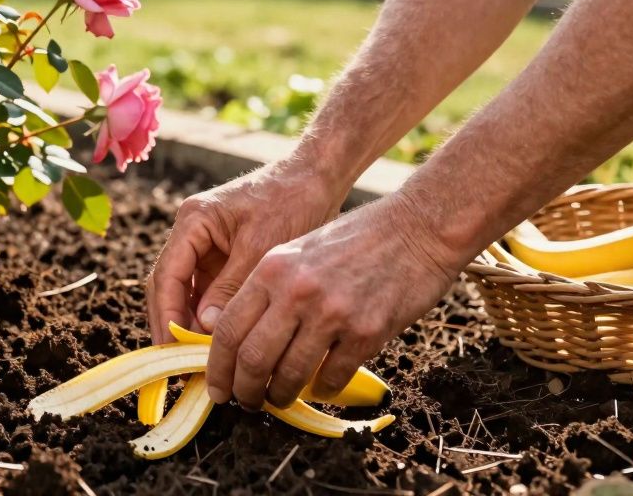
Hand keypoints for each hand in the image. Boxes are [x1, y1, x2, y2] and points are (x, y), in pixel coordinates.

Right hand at [146, 162, 342, 344]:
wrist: (318, 178)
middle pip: (169, 286)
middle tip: (179, 364)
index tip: (171, 350)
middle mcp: (192, 232)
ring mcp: (206, 245)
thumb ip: (231, 287)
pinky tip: (220, 344)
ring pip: (187, 293)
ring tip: (199, 361)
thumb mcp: (262, 246)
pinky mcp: (223, 257)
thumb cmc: (293, 202)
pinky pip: (208, 292)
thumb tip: (205, 328)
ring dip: (190, 325)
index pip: (167, 275)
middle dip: (172, 325)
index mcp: (194, 220)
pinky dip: (211, 317)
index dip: (166, 315)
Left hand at [204, 192, 459, 408]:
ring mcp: (332, 312)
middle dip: (244, 391)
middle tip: (246, 403)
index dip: (217, 367)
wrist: (416, 228)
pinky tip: (319, 387)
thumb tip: (241, 340)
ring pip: (289, 375)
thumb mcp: (297, 251)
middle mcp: (296, 291)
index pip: (228, 329)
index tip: (217, 386)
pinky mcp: (367, 331)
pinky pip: (332, 378)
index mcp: (272, 269)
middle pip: (252, 359)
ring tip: (279, 399)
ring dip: (280, 396)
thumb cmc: (355, 239)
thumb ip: (268, 290)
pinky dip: (321, 390)